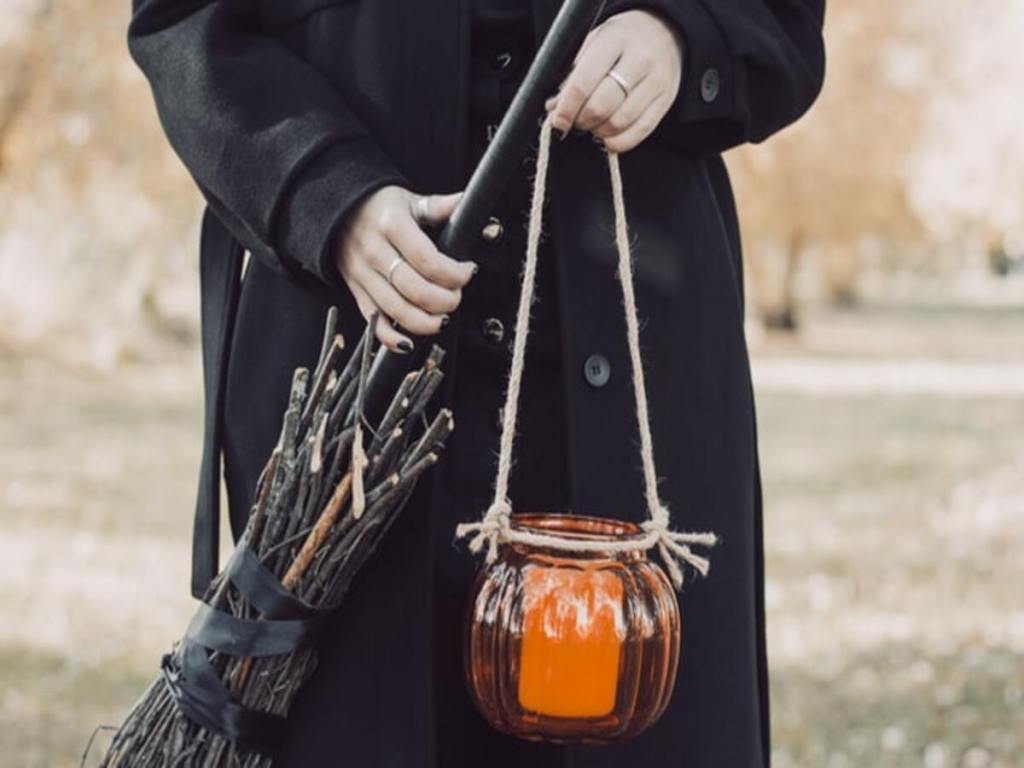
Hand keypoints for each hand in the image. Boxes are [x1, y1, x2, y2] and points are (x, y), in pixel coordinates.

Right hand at [334, 186, 475, 351]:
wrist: (336, 213)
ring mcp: (363, 275)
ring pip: (397, 310)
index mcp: (391, 225)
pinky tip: (410, 343)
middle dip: (446, 300)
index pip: (429, 260)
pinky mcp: (356, 292)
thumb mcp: (408, 201)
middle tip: (457, 296)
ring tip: (443, 318)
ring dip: (427, 322)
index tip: (468, 271)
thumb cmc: (379, 207)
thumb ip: (439, 206)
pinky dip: (391, 339)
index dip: (454, 273)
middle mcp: (374, 252)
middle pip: (416, 290)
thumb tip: (468, 201)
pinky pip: (374, 322)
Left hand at [545, 9, 683, 152]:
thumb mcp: (594, 42)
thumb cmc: (621, 39)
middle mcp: (640, 58)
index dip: (566, 108)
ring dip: (598, 132)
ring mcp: (656, 80)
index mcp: (615, 39)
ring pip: (619, 123)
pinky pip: (640, 132)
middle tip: (576, 120)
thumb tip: (555, 108)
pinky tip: (608, 137)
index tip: (558, 121)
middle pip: (600, 106)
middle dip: (581, 121)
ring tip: (593, 124)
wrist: (664, 31)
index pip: (583, 82)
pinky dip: (619, 142)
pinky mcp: (666, 100)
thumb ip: (573, 73)